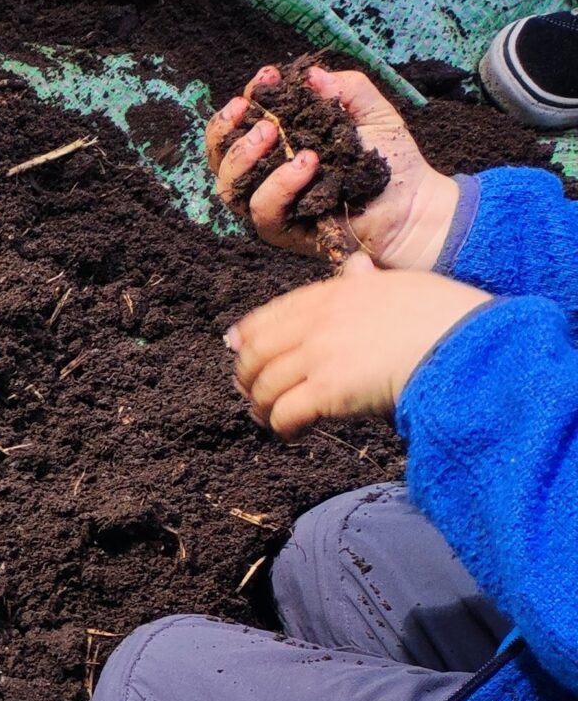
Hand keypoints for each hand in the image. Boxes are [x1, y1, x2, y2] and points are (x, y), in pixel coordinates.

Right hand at [208, 63, 456, 266]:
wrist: (412, 206)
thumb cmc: (390, 161)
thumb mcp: (371, 113)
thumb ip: (345, 89)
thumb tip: (310, 74)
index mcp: (278, 144)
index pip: (241, 123)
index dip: (246, 100)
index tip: (266, 78)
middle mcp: (265, 174)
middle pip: (220, 157)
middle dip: (228, 131)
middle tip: (259, 115)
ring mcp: (270, 203)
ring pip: (229, 187)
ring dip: (244, 157)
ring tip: (273, 134)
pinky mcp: (282, 230)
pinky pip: (264, 210)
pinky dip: (281, 184)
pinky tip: (307, 163)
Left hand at [227, 255, 489, 433]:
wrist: (463, 344)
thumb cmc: (443, 316)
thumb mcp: (401, 283)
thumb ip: (367, 280)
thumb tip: (355, 267)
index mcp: (334, 293)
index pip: (270, 315)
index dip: (247, 337)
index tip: (237, 351)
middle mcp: (318, 322)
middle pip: (256, 353)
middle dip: (248, 377)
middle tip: (253, 393)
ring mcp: (320, 356)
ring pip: (265, 387)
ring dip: (262, 407)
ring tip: (269, 419)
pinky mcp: (327, 391)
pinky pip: (285, 414)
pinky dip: (281, 427)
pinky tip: (291, 434)